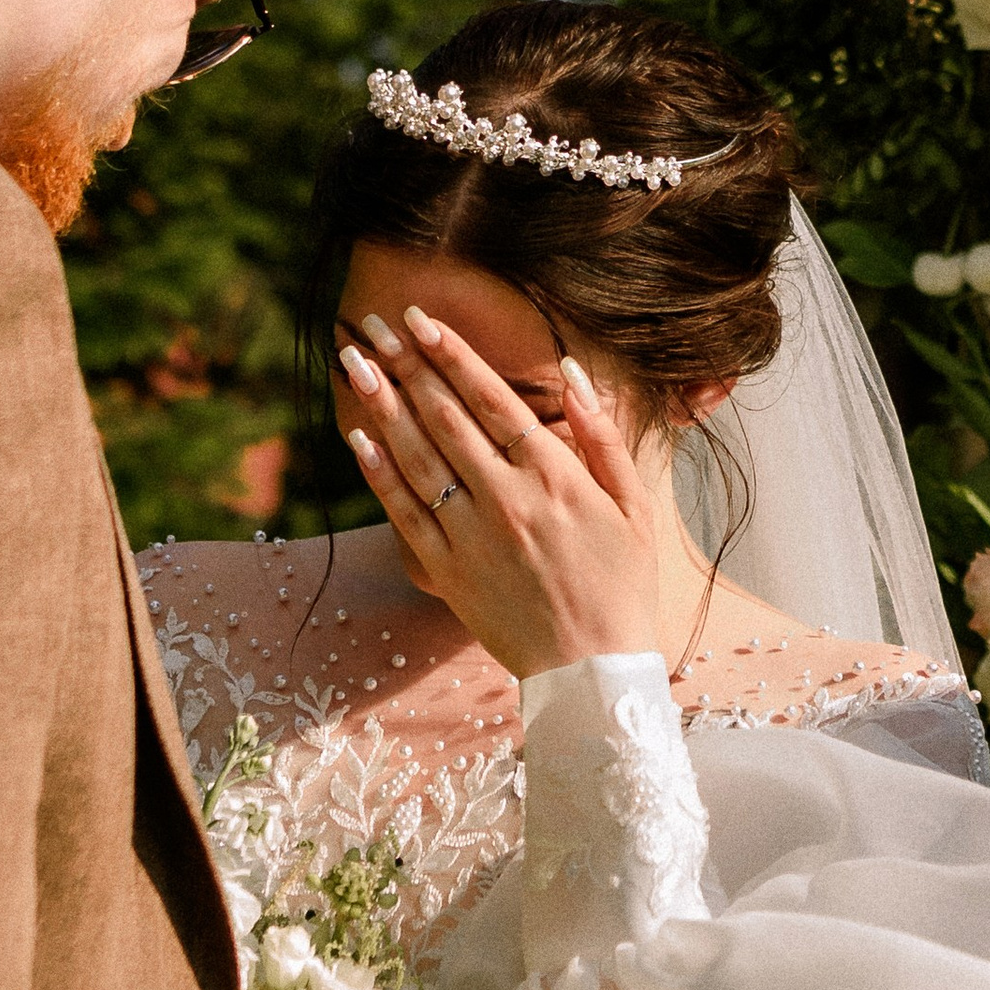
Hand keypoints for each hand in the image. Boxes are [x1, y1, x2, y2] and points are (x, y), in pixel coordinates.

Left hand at [340, 310, 658, 683]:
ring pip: (417, 456)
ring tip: (354, 361)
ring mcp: (470, 536)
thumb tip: (571, 373)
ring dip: (381, 403)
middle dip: (406, 364)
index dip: (452, 354)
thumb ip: (602, 436)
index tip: (420, 318)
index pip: (491, 399)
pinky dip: (378, 472)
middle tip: (372, 323)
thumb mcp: (634, 505)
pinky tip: (358, 434)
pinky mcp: (447, 572)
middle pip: (444, 416)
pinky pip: (404, 513)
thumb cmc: (622, 585)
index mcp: (554, 475)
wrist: (594, 671)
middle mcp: (506, 498)